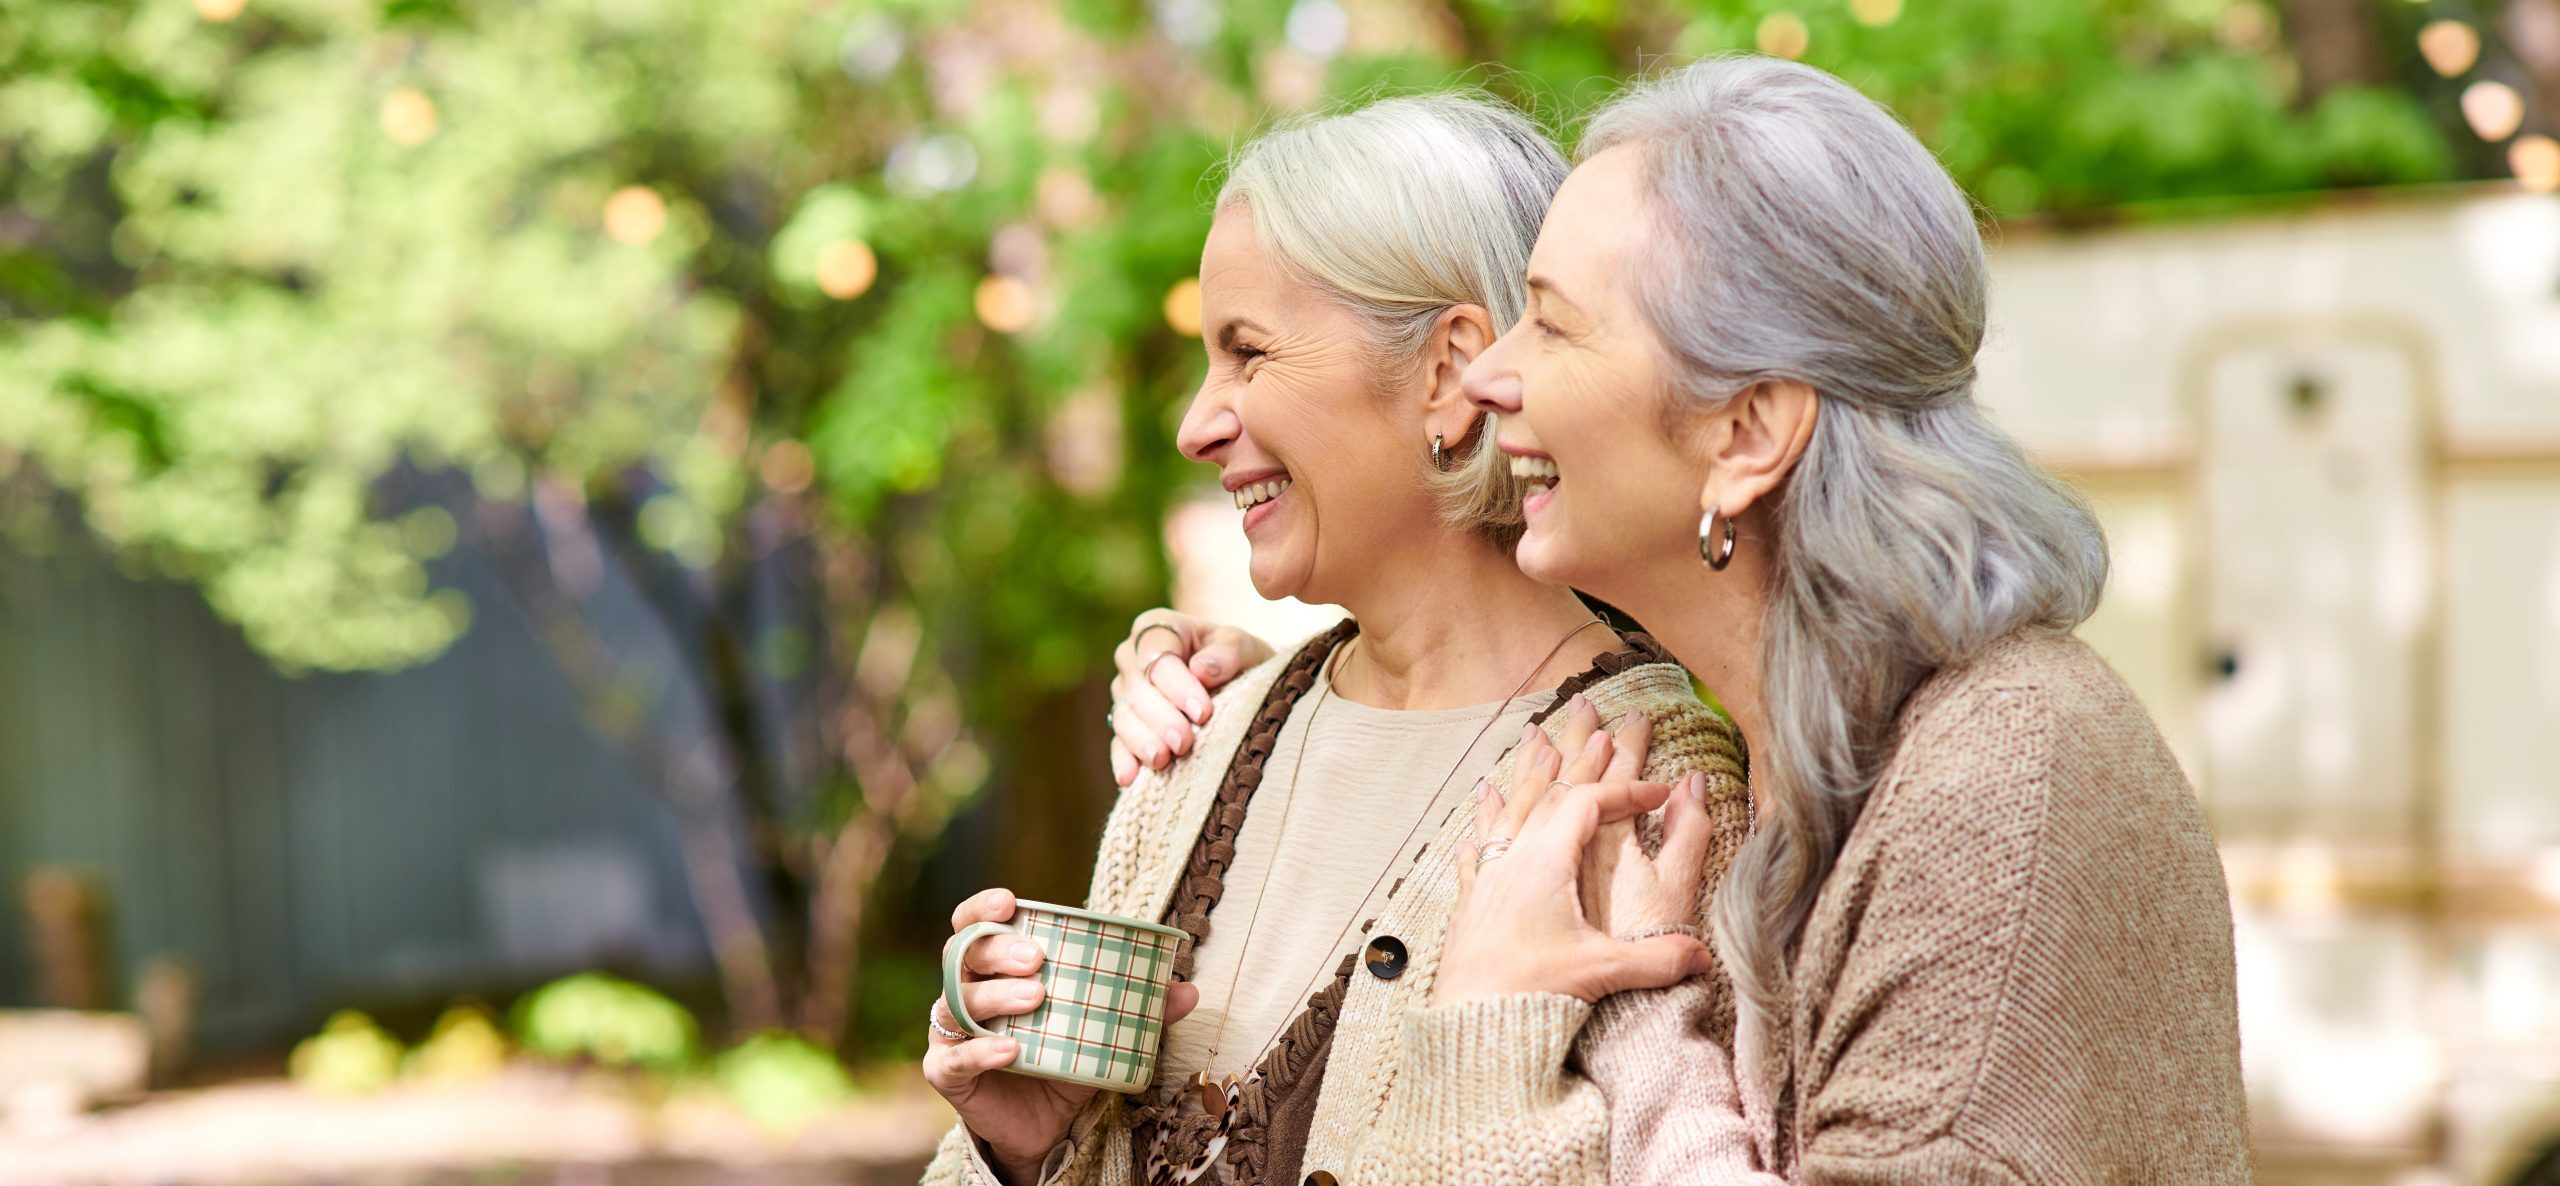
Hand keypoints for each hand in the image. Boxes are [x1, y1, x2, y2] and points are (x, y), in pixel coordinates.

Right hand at [923, 888, 1201, 1183]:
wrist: (1043, 1126)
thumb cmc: (1063, 1060)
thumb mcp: (1101, 1031)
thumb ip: (1139, 1009)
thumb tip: (1188, 990)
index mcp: (992, 969)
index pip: (971, 926)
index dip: (981, 908)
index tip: (1009, 902)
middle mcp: (962, 993)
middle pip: (962, 957)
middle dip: (998, 950)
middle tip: (1037, 958)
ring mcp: (950, 1034)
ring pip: (957, 1003)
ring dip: (995, 995)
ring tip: (1037, 998)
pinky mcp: (946, 1073)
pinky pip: (954, 1058)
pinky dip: (980, 1051)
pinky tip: (1009, 1048)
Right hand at [1107, 610, 1275, 785]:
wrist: (1241, 684)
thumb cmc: (1238, 659)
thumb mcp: (1244, 647)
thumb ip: (1228, 652)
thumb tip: (1202, 669)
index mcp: (1158, 628)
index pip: (1155, 652)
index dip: (1175, 683)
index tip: (1202, 711)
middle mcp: (1133, 658)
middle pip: (1136, 688)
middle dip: (1160, 717)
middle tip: (1184, 742)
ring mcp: (1126, 694)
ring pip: (1124, 716)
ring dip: (1141, 740)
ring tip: (1162, 760)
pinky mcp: (1126, 726)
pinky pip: (1118, 743)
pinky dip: (1123, 760)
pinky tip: (1130, 777)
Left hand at [1433, 698, 1716, 1005]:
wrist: (1469, 1024)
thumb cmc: (1530, 992)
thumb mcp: (1602, 970)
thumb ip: (1657, 958)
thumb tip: (1703, 955)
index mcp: (1546, 861)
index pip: (1590, 804)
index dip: (1627, 791)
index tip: (1659, 792)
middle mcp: (1513, 859)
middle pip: (1547, 791)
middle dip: (1577, 757)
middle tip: (1594, 722)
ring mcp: (1487, 879)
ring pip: (1509, 813)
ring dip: (1527, 778)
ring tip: (1534, 747)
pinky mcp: (1470, 906)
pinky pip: (1478, 853)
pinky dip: (1482, 831)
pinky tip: (1472, 831)